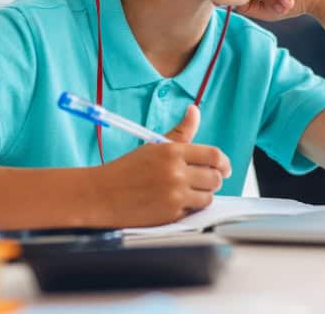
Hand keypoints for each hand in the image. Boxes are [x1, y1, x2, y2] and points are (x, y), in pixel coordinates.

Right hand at [90, 105, 231, 227]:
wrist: (100, 194)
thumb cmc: (126, 169)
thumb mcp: (154, 146)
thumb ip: (180, 132)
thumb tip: (194, 110)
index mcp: (172, 152)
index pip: (214, 155)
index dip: (224, 163)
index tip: (224, 167)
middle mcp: (175, 173)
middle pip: (215, 178)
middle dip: (214, 179)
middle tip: (205, 180)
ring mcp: (174, 195)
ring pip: (208, 197)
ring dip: (203, 195)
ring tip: (189, 192)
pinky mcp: (170, 215)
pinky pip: (193, 211)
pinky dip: (189, 208)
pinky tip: (175, 202)